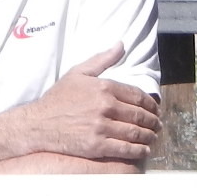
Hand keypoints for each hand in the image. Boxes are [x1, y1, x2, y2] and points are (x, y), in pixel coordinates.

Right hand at [12, 44, 160, 162]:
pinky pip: (125, 149)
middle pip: (139, 115)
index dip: (151, 105)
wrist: (38, 123)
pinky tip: (144, 151)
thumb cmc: (58, 98)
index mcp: (103, 87)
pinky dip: (139, 151)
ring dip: (149, 136)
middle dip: (153, 122)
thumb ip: (102, 59)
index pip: (137, 96)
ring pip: (136, 133)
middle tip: (157, 125)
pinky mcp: (97, 146)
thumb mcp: (78, 72)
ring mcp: (101, 127)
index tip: (155, 110)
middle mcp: (105, 106)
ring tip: (153, 137)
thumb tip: (121, 44)